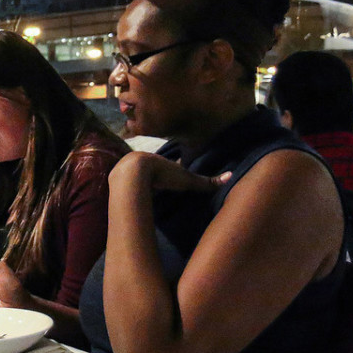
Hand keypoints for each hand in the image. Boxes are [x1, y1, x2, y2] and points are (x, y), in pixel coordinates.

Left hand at [110, 151, 230, 193]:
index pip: (175, 164)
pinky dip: (132, 185)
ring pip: (142, 173)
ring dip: (145, 177)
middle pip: (157, 167)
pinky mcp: (121, 179)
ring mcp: (135, 169)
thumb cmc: (161, 174)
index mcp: (165, 163)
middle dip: (161, 171)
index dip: (179, 166)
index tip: (183, 166)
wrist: (133, 173)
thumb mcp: (186, 179)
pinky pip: (129, 181)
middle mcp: (150, 163)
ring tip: (149, 185)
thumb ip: (206, 182)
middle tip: (165, 178)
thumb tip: (231, 176)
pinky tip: (132, 190)